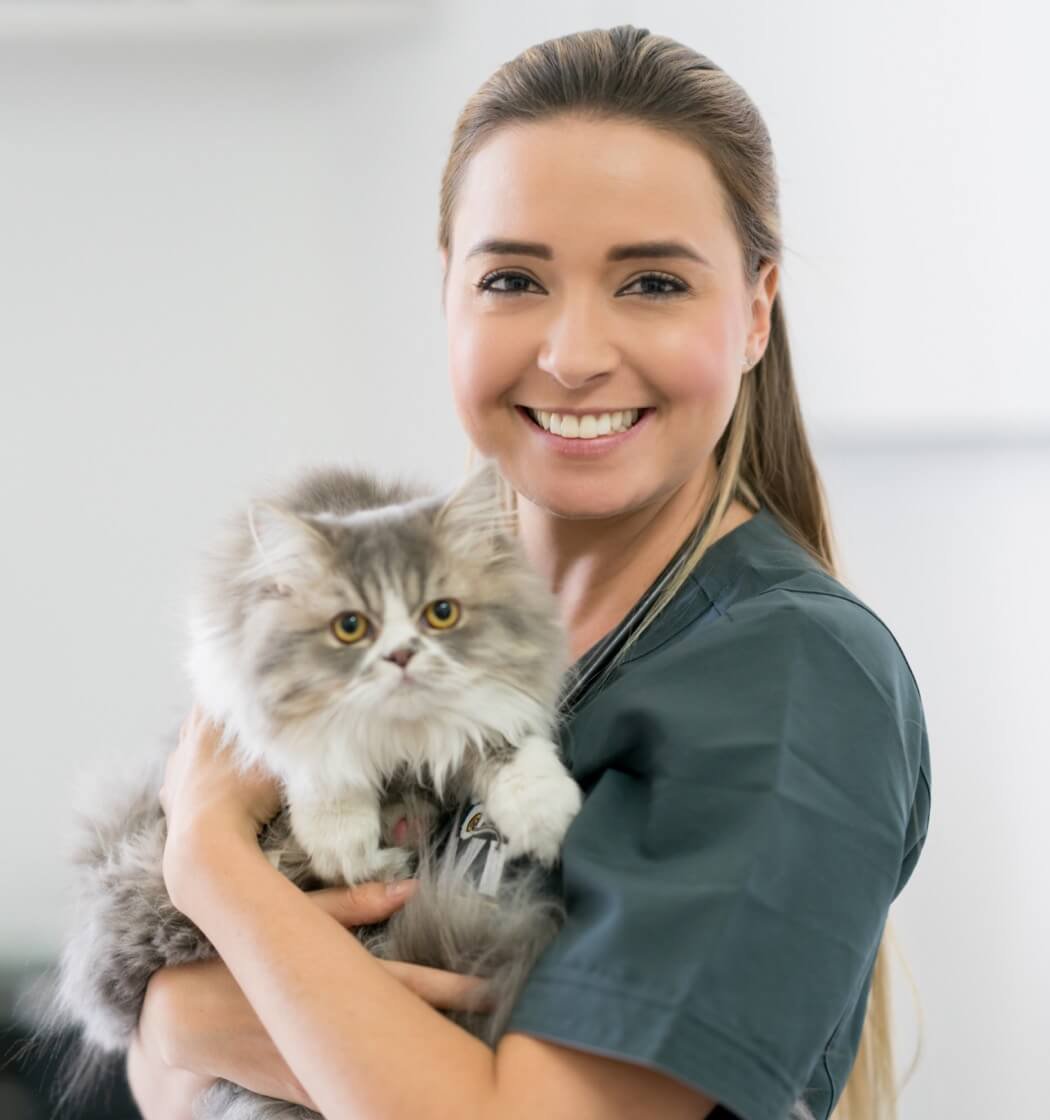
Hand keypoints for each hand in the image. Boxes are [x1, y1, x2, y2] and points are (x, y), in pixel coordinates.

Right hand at [139, 880, 492, 1112]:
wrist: (175, 1016)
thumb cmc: (236, 954)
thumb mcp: (291, 918)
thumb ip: (351, 903)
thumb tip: (410, 887)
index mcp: (329, 982)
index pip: (403, 984)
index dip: (448, 988)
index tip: (488, 987)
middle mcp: (328, 1029)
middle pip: (402, 1034)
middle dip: (447, 1033)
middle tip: (495, 1022)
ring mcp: (316, 1066)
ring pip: (377, 1071)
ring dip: (418, 1063)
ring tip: (465, 1066)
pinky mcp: (301, 1089)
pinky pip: (344, 1091)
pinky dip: (374, 1090)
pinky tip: (404, 1093)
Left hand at [160, 705, 281, 890]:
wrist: (207, 842)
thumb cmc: (244, 796)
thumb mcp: (276, 762)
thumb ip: (287, 740)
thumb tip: (307, 723)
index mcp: (209, 726)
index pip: (217, 695)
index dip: (231, 691)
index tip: (244, 687)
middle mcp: (188, 744)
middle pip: (197, 716)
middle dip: (214, 712)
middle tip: (232, 710)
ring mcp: (176, 772)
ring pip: (184, 746)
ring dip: (198, 743)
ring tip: (216, 744)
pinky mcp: (170, 798)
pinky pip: (177, 778)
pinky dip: (188, 775)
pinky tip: (197, 780)